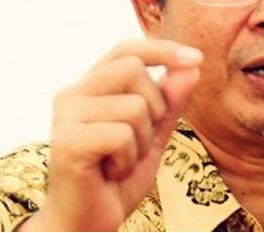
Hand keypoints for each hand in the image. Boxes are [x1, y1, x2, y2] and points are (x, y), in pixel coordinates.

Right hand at [17, 39, 202, 231]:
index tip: (197, 59)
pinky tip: (111, 173)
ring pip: (134, 105)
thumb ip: (170, 102)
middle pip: (133, 69)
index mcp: (90, 88)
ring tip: (121, 161)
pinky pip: (122, 134)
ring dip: (141, 141)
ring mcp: (67, 116)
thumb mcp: (153, 136)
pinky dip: (128, 159)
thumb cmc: (116, 179)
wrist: (87, 224)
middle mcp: (73, 94)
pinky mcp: (68, 141)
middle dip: (155, 107)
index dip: (161, 49)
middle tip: (139, 141)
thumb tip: (192, 66)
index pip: (126, 50)